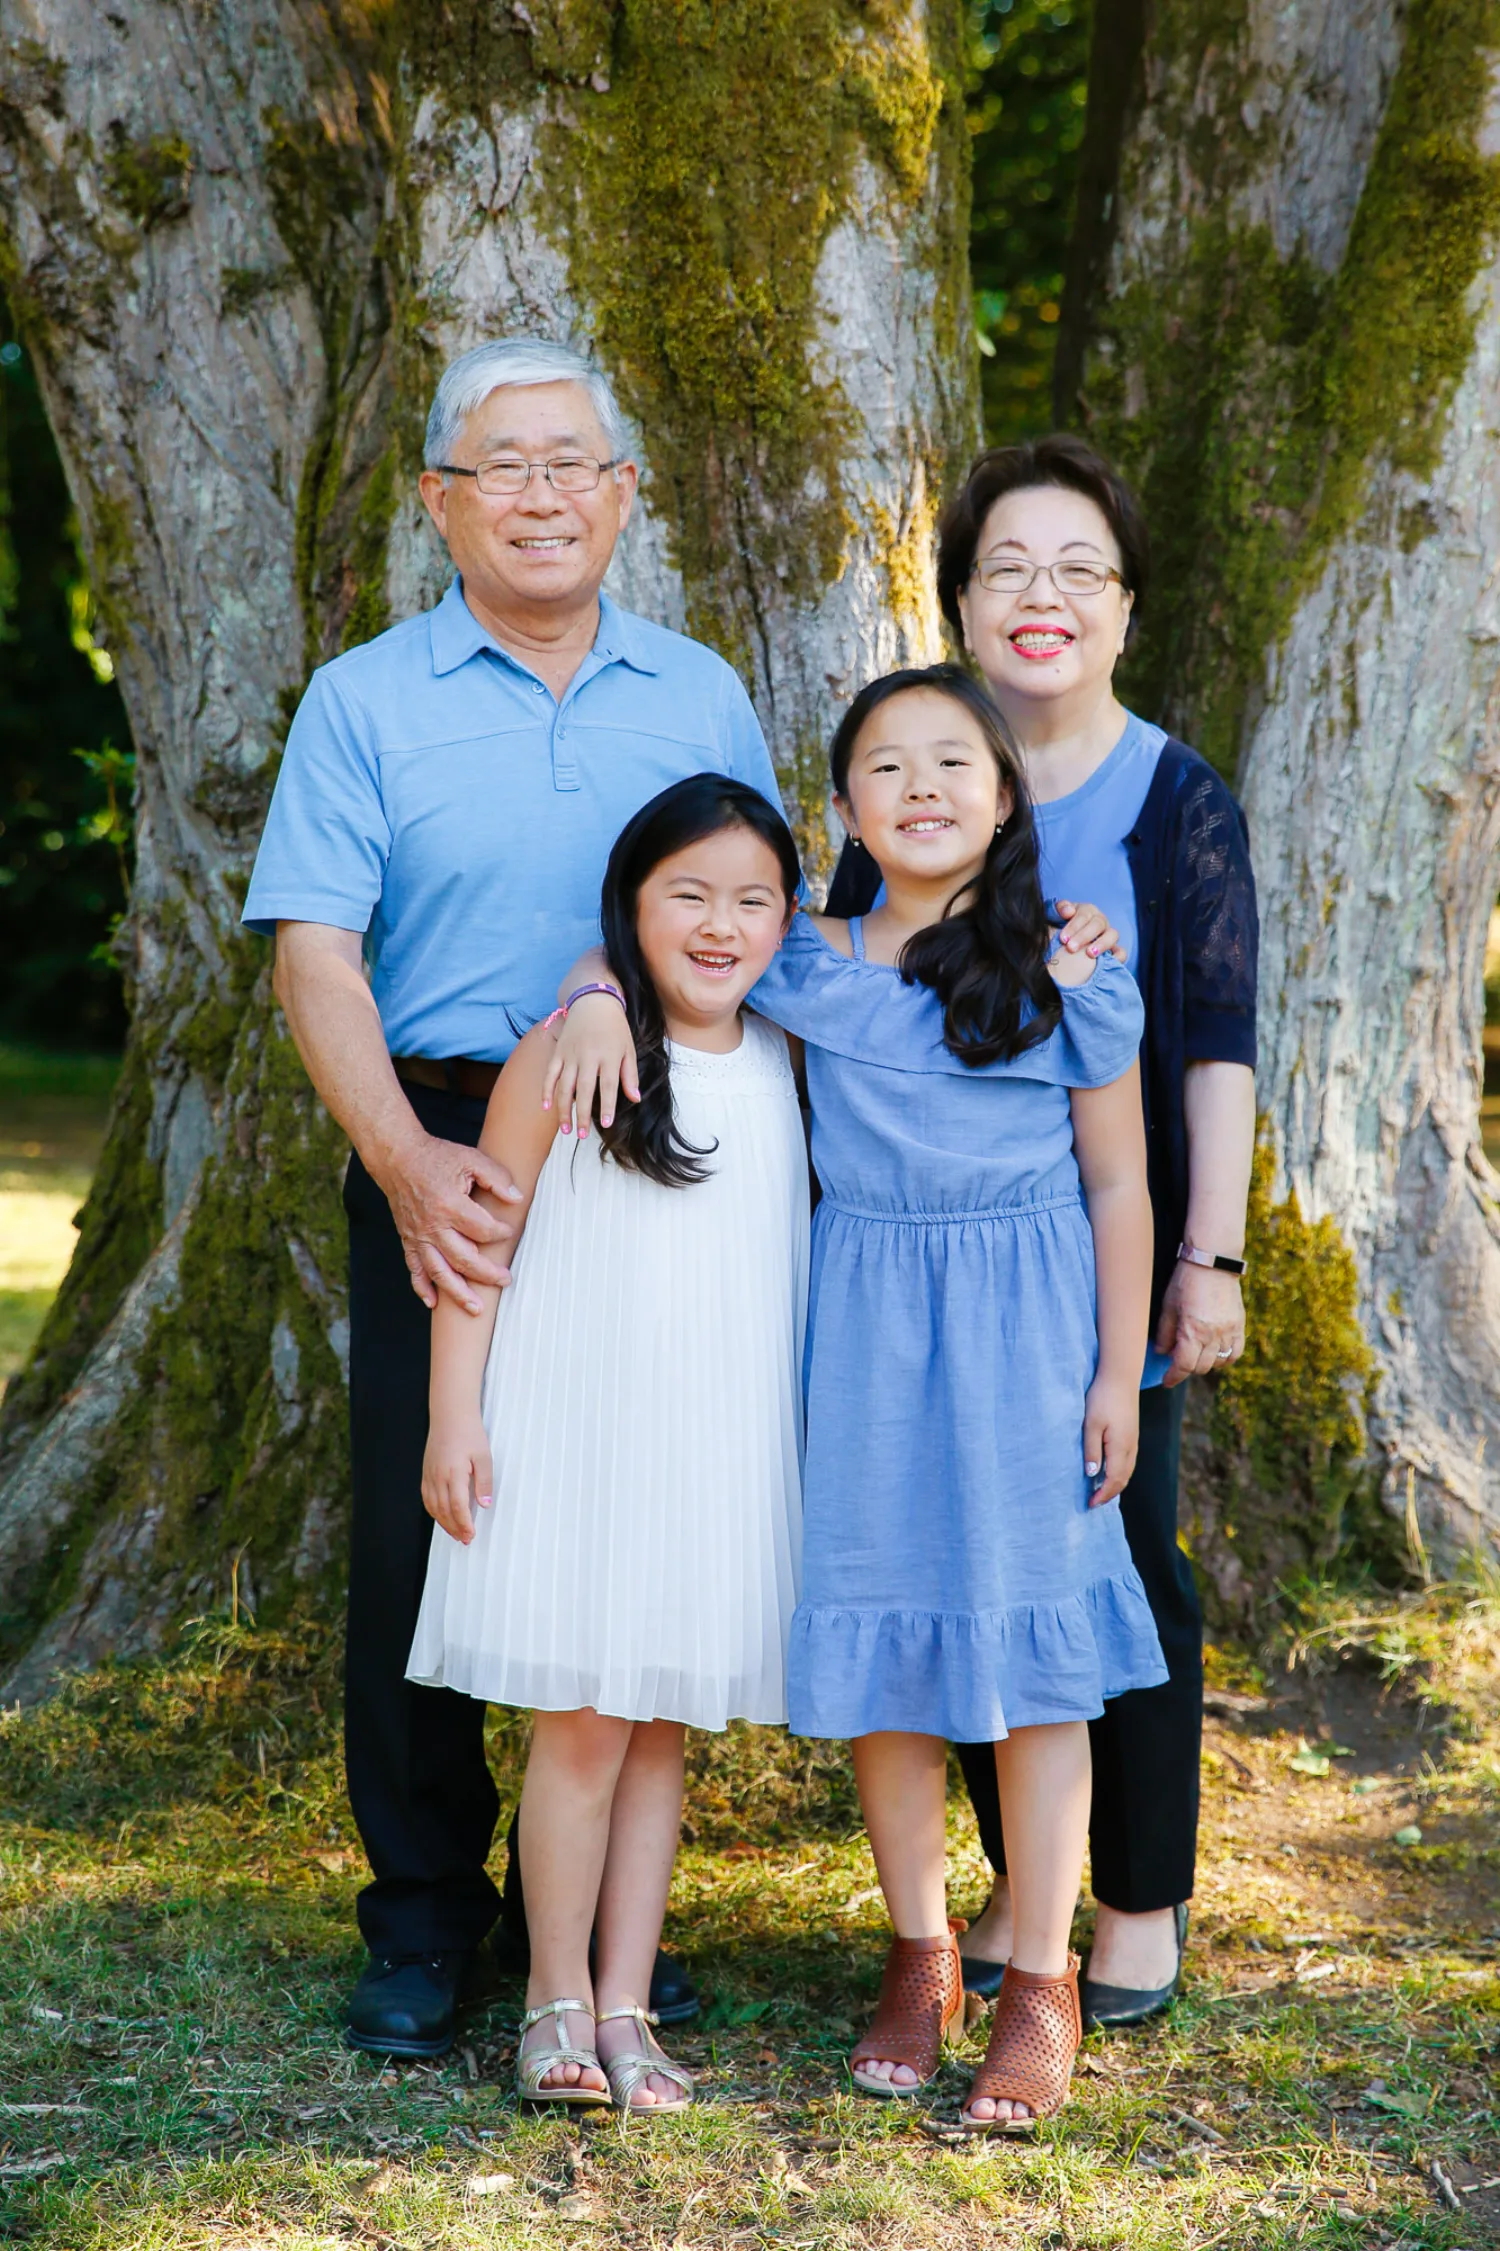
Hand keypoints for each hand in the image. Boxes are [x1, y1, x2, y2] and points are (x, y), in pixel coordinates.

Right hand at [376, 1132, 522, 1314]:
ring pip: (439, 1272)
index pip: (483, 1230)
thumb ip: (496, 1177)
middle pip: (464, 1259)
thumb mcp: (471, 1158)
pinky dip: (423, 1288)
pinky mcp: (408, 1240)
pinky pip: (414, 1269)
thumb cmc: (437, 1157)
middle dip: (487, 1274)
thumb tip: (516, 1197)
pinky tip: (434, 1303)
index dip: (501, 1233)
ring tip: (476, 1308)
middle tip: (506, 1280)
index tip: (509, 1232)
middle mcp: (433, 1226)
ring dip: (458, 1293)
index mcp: (450, 1205)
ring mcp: (419, 1236)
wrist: (398, 1158)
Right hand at [422, 1414, 493, 1543]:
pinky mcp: (426, 1472)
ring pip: (433, 1507)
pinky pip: (427, 1498)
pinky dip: (434, 1511)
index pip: (457, 1506)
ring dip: (444, 1523)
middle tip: (465, 1540)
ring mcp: (429, 1475)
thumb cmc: (469, 1433)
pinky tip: (441, 1517)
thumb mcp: (484, 1456)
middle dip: (454, 1528)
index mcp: (454, 1473)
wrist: (450, 1416)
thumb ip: (484, 1482)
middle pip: (443, 1511)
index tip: (470, 1535)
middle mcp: (438, 1477)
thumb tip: (485, 1504)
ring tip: (455, 1533)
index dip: (464, 1524)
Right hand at [541, 991, 639, 1137]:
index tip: (606, 1124)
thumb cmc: (615, 1029)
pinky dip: (546, 1090)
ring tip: (566, 1129)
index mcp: (608, 1056)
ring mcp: (570, 1054)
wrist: (593, 1002)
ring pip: (564, 1086)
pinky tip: (546, 1107)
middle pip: (583, 1090)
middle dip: (582, 1115)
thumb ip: (630, 1075)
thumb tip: (635, 1099)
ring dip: (563, 1109)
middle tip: (581, 1135)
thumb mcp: (628, 1049)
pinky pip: (550, 1074)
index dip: (607, 1105)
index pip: (607, 1085)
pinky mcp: (558, 1052)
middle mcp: (588, 1056)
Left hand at [1055, 898, 1123, 960]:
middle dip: (1084, 936)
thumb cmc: (1059, 927)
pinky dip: (1118, 956)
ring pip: (1113, 935)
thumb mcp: (1055, 916)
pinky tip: (1109, 961)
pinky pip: (1121, 952)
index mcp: (1087, 911)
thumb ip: (1059, 909)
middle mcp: (1100, 921)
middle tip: (1071, 948)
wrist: (1063, 943)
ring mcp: (1109, 935)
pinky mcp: (1114, 950)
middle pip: (1098, 924)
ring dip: (1102, 944)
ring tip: (1090, 954)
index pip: (1084, 914)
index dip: (1074, 926)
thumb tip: (1068, 911)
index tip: (1063, 938)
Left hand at [1083, 1374, 1139, 1505]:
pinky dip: (1119, 1473)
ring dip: (1115, 1484)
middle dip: (1109, 1494)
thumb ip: (1091, 1450)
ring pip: (1127, 1471)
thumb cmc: (1102, 1398)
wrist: (1119, 1377)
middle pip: (1123, 1479)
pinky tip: (1108, 1472)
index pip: (1113, 1480)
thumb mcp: (1090, 1424)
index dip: (1103, 1495)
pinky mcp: (1131, 1434)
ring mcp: (1133, 1441)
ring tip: (1100, 1491)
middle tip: (1093, 1502)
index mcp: (1120, 1447)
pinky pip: (1127, 1462)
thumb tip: (1092, 1475)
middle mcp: (1130, 1447)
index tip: (1090, 1504)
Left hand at [1155, 1259, 1244, 1385]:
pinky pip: (1235, 1352)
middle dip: (1187, 1369)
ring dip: (1205, 1364)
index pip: (1184, 1366)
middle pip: (1201, 1368)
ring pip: (1218, 1362)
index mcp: (1193, 1331)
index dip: (1173, 1377)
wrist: (1213, 1261)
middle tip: (1178, 1363)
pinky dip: (1225, 1358)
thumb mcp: (1168, 1306)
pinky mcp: (1240, 1325)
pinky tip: (1215, 1352)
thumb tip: (1162, 1353)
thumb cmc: (1185, 1280)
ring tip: (1195, 1354)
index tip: (1166, 1381)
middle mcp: (1213, 1335)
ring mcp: (1229, 1331)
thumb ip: (1165, 1333)